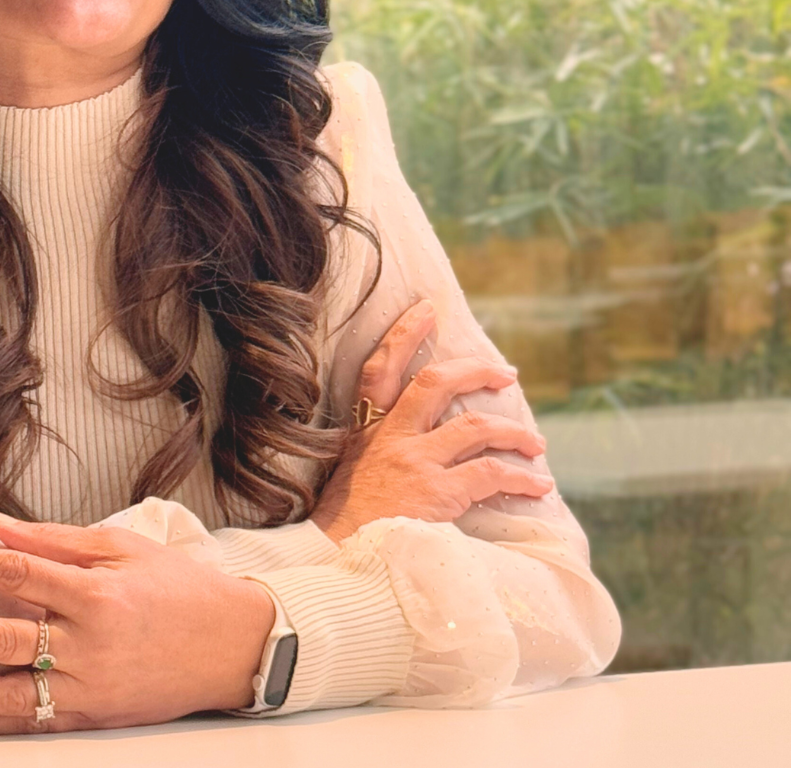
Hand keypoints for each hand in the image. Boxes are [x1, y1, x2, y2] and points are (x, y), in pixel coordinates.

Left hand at [0, 516, 275, 734]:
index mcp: (94, 591)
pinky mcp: (99, 716)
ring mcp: (93, 685)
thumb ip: (54, 541)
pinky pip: (37, 725)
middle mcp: (89, 642)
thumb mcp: (121, 547)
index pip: (16, 572)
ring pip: (12, 693)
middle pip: (2, 636)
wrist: (235, 644)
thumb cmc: (178, 587)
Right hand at [311, 299, 553, 542]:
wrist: (337, 563)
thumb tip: (413, 458)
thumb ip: (377, 459)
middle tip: (505, 372)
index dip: (403, 336)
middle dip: (475, 371)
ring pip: (473, 427)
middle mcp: (389, 438)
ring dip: (512, 433)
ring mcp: (414, 462)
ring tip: (535, 443)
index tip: (427, 311)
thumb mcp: (352, 479)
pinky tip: (537, 484)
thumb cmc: (346, 530)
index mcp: (365, 433)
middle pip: (434, 384)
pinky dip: (520, 477)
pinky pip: (490, 474)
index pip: (379, 371)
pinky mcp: (437, 491)